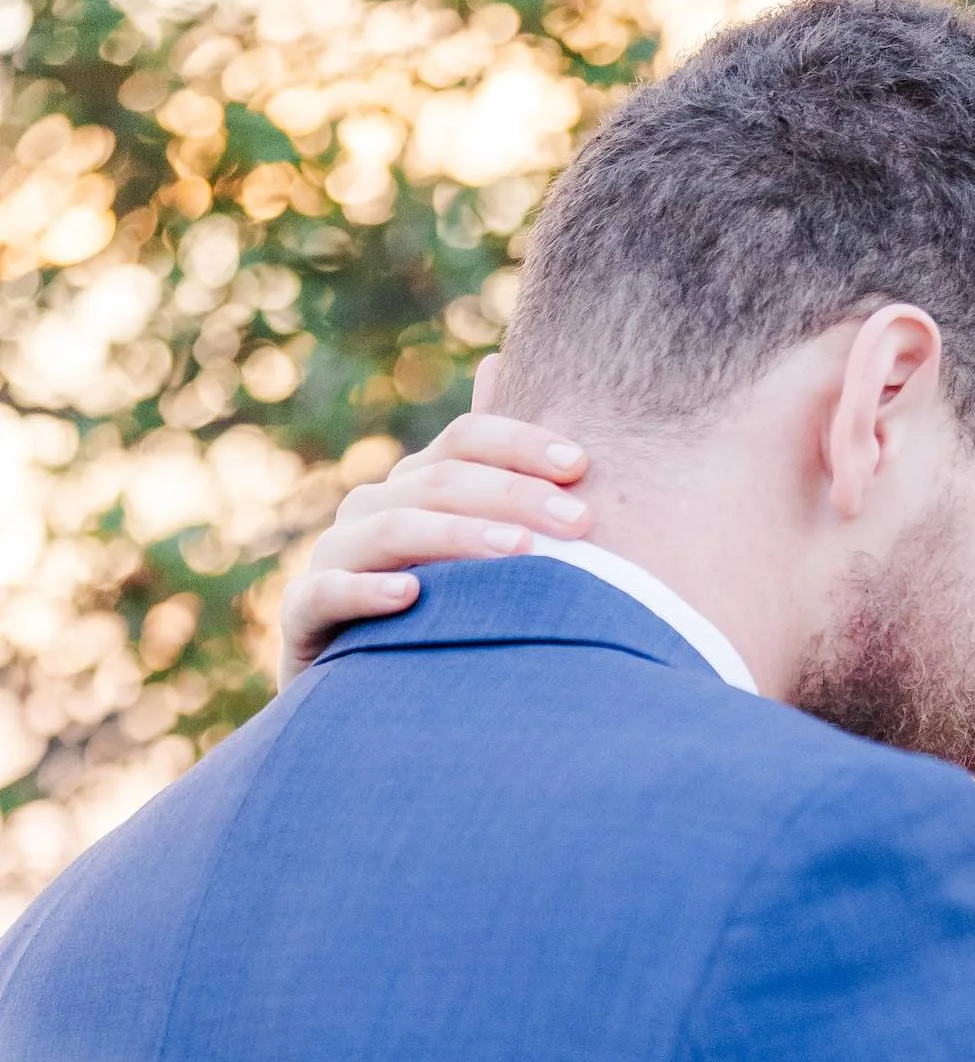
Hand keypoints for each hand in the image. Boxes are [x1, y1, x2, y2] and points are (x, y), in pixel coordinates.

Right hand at [278, 369, 590, 683]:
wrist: (365, 700)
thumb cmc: (440, 616)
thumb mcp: (471, 544)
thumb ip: (488, 466)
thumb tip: (498, 361)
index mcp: (414, 488)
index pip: (464, 441)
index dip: (521, 444)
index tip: (583, 468)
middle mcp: (370, 511)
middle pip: (437, 481)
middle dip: (513, 496)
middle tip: (579, 523)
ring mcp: (333, 559)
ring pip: (390, 532)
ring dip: (456, 538)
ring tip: (519, 553)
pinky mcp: (304, 616)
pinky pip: (328, 594)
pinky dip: (366, 591)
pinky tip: (411, 595)